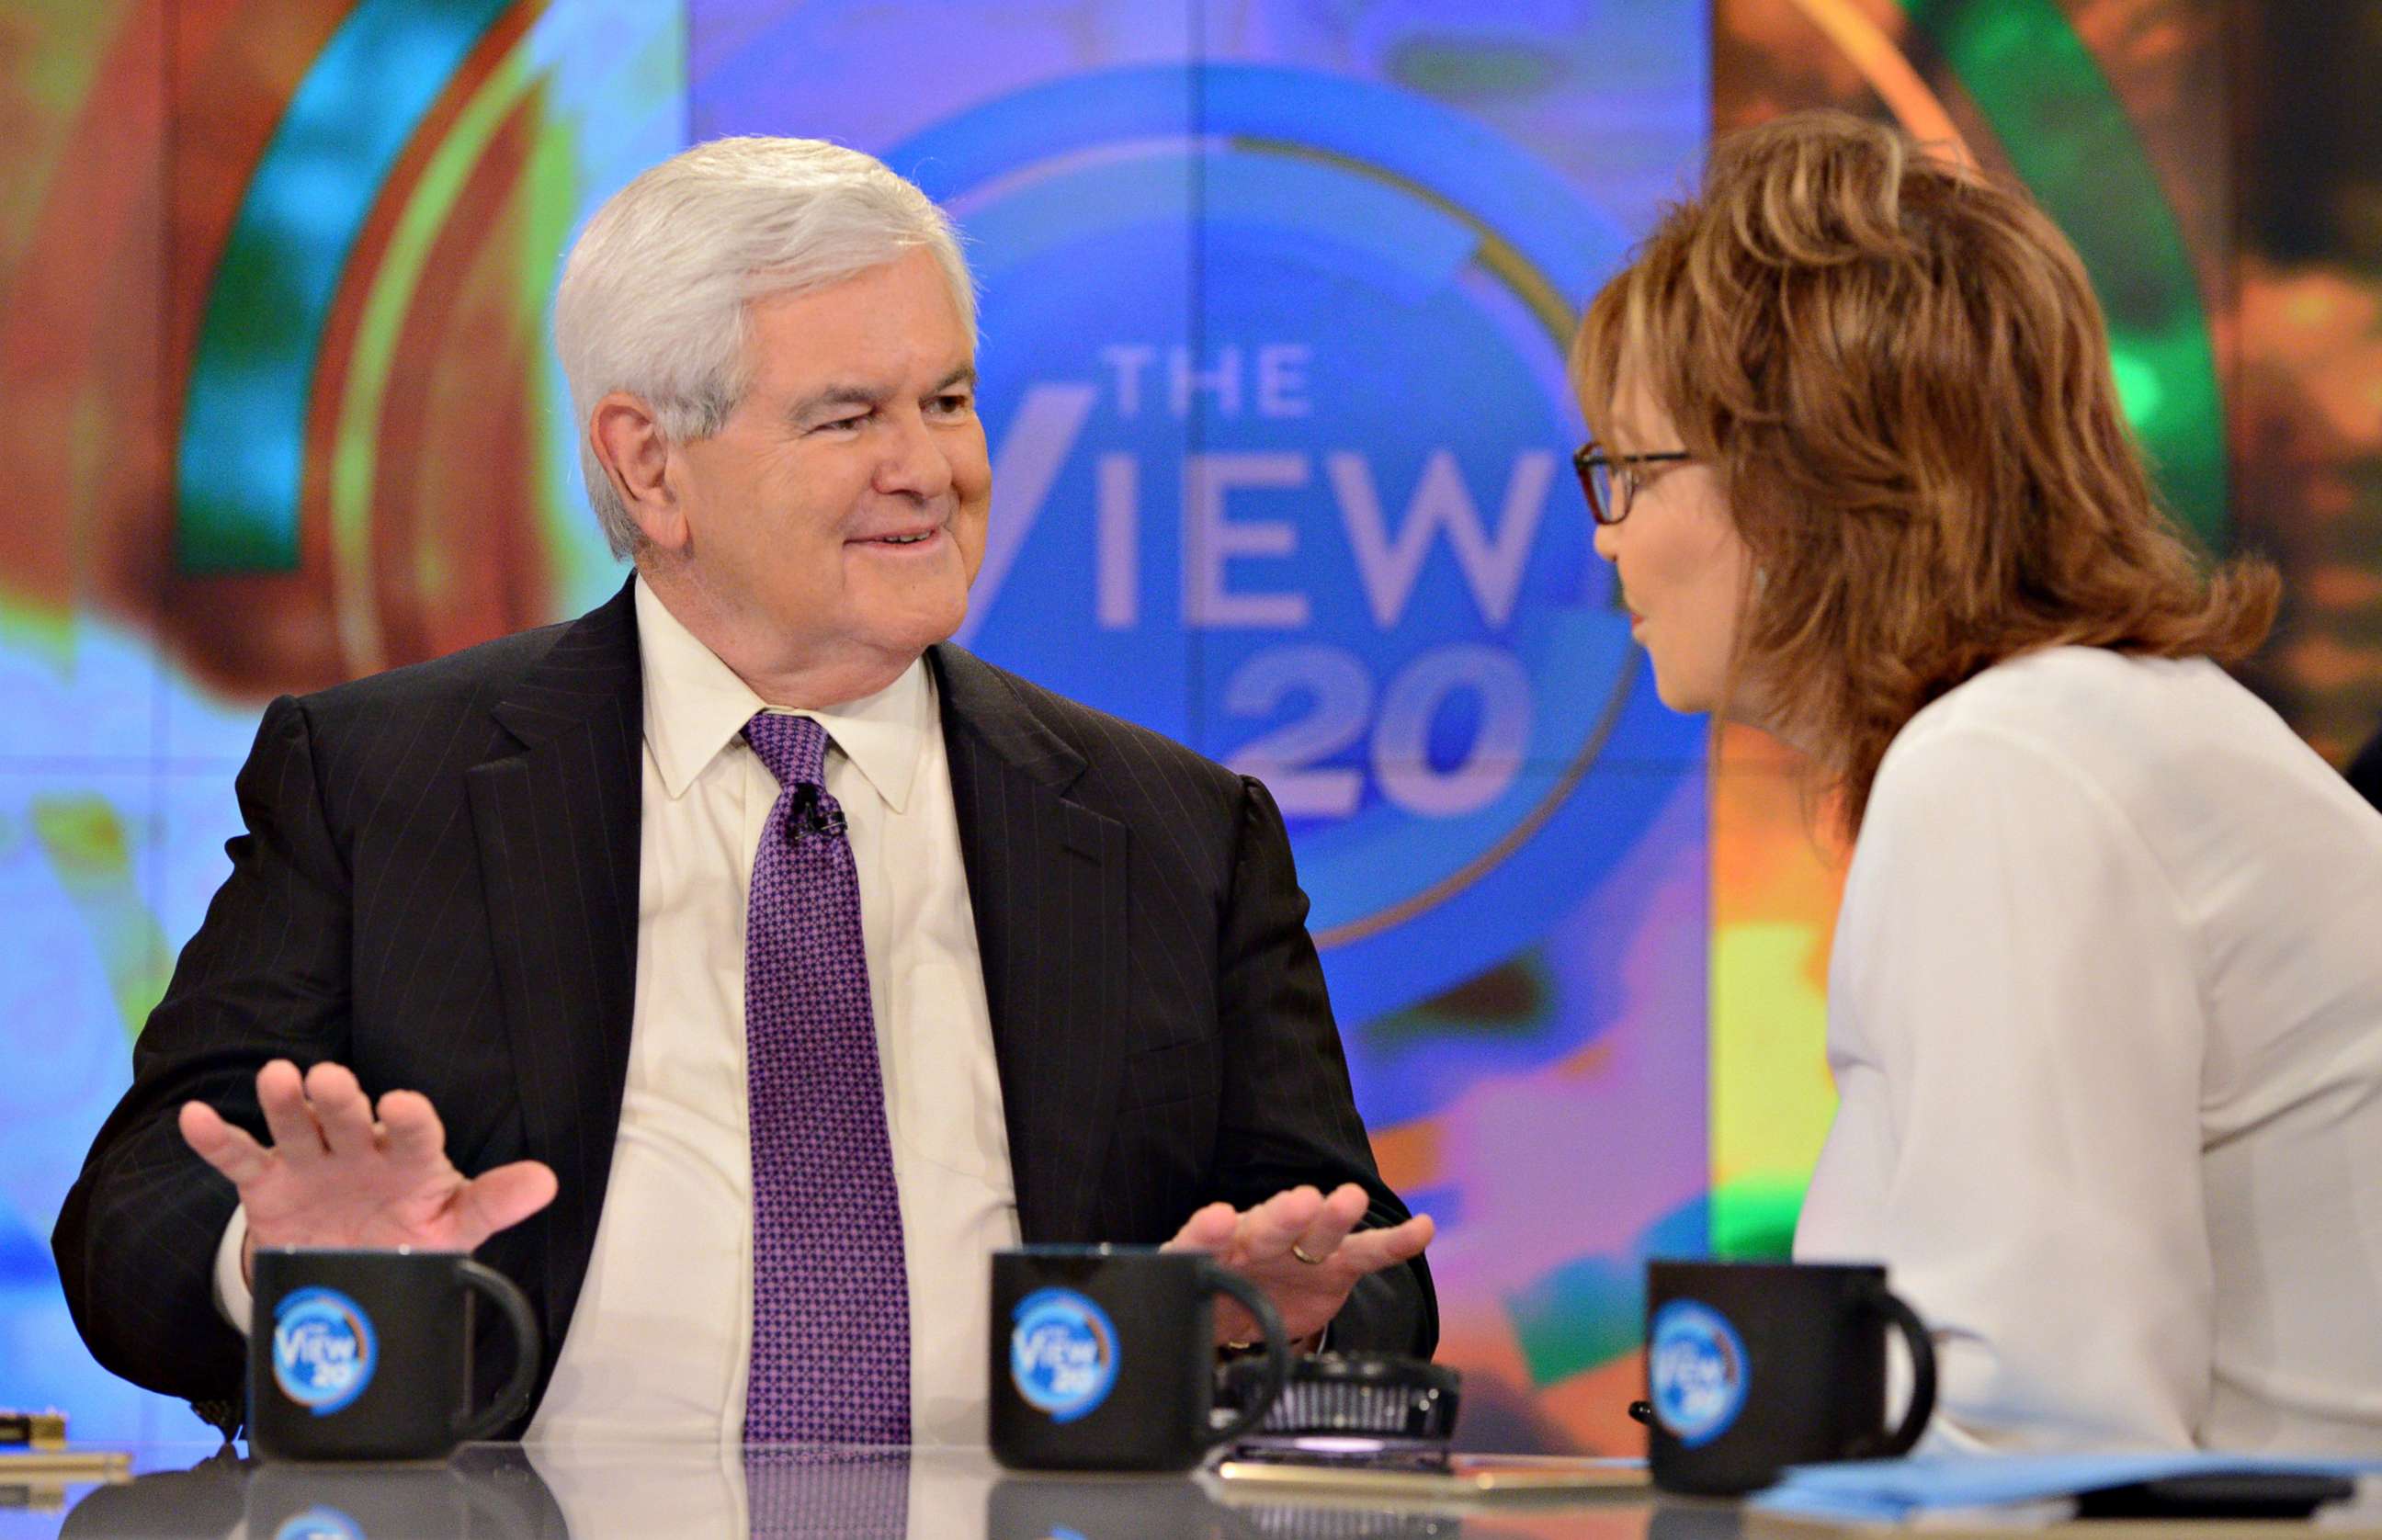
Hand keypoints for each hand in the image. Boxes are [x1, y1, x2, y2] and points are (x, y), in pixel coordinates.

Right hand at [178, 1059, 557, 1287]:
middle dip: (340, 1100)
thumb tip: (547, 1183)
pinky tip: (195, 1118)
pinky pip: (241, 1158)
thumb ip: (493, 1203)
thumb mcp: (454, 1225)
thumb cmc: (410, 1233)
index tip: (401, 1105)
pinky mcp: (269, 1182)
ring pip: (296, 1125)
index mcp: (410, 1159)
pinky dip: (217, 1139)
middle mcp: (360, 1150)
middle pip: (349, 1119)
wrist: (351, 1266)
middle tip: (330, 1079)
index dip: (409, 1119)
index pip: (414, 1132)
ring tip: (278, 1078)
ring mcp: (312, 1162)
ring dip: (285, 1103)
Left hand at [1163, 1183, 1433, 1346]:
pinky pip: (1367, 1253)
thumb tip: (1147, 1365)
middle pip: (1268, 1227)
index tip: (1218, 1218)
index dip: (1208, 1231)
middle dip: (1283, 1216)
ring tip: (1349, 1200)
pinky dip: (1393, 1243)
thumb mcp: (1184, 1311)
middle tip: (1300, 1203)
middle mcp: (1256, 1241)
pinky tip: (1421, 1229)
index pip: (1201, 1239)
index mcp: (1210, 1251)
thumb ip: (1176, 1321)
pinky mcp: (1335, 1265)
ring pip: (1317, 1231)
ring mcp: (1299, 1250)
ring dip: (1333, 1215)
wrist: (1238, 1301)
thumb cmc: (1207, 1296)